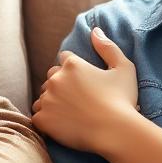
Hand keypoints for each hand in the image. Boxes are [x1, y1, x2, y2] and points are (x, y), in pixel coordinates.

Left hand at [31, 27, 137, 153]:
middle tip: (77, 99)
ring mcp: (47, 99)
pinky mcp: (42, 119)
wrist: (115, 132)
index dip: (74, 69)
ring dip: (51, 102)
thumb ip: (108, 47)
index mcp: (72, 65)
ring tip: (69, 113)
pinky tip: (61, 125)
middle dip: (61, 85)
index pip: (64, 59)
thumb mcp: (124, 68)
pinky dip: (46, 120)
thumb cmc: (122, 100)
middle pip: (51, 77)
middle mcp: (56, 79)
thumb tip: (94, 30)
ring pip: (42, 97)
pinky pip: (37, 117)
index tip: (84, 82)